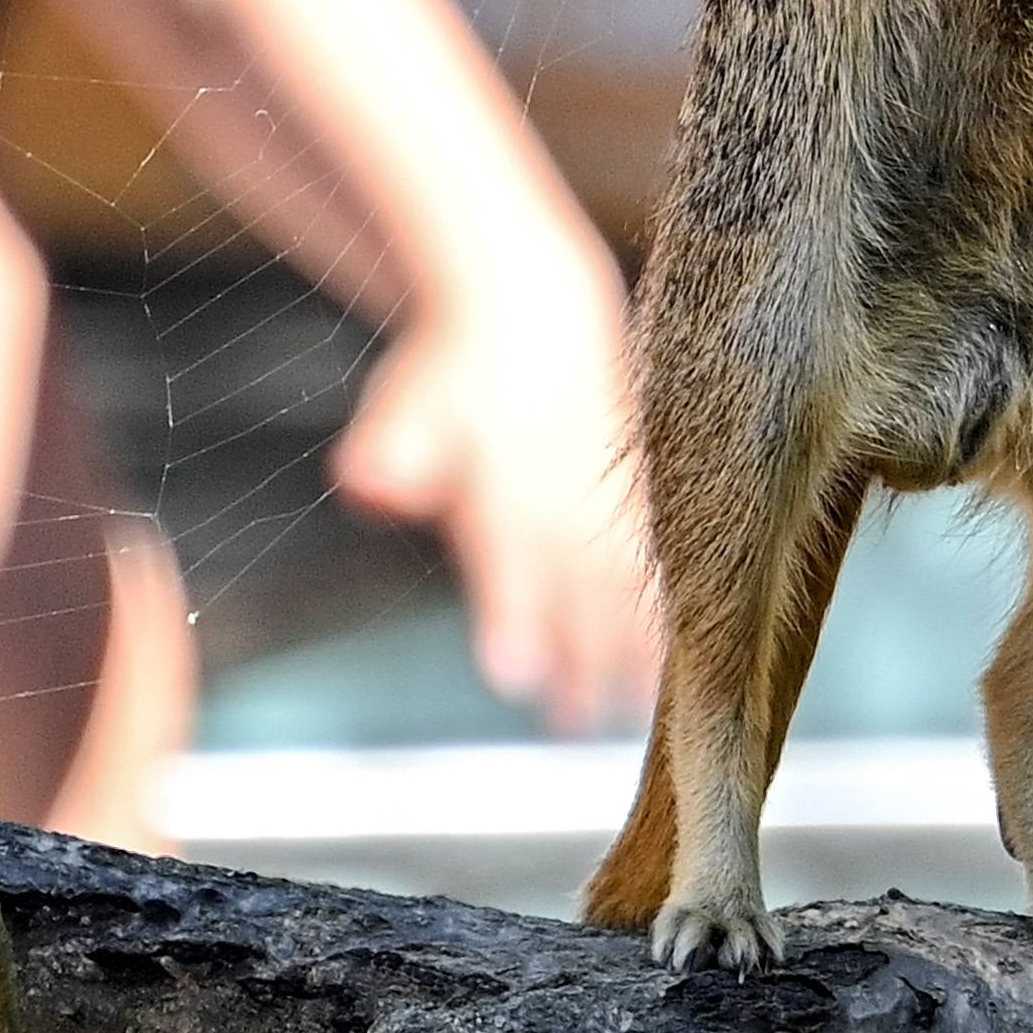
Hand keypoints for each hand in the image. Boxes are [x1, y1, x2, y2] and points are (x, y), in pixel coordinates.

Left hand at [330, 278, 659, 733]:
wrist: (535, 304)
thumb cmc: (455, 368)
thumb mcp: (410, 401)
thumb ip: (392, 452)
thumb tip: (366, 484)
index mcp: (503, 474)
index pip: (506, 554)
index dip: (511, 614)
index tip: (513, 675)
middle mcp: (563, 488)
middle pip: (572, 584)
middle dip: (576, 657)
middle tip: (573, 727)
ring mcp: (606, 491)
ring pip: (623, 579)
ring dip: (625, 649)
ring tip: (624, 714)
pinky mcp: (637, 493)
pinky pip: (657, 559)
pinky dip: (662, 610)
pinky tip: (666, 666)